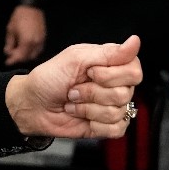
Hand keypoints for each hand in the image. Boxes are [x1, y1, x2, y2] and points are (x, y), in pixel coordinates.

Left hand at [4, 5, 45, 64]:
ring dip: (26, 57)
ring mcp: (41, 41)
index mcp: (27, 42)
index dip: (13, 61)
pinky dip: (32, 53)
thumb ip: (9, 43)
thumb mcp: (10, 30)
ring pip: (34, 55)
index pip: (20, 57)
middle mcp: (35, 44)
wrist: (32, 7)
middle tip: (12, 56)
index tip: (7, 63)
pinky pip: (39, 50)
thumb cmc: (19, 17)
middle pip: (27, 58)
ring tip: (19, 53)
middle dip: (19, 59)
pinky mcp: (44, 38)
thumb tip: (8, 52)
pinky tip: (27, 50)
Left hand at [5, 35, 142, 139]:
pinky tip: (81, 116)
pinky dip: (94, 124)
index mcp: (111, 64)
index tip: (90, 72)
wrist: (33, 104)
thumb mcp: (76, 58)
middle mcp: (115, 85)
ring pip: (117, 111)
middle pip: (126, 92)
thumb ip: (109, 53)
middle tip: (75, 88)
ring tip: (73, 101)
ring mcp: (111, 106)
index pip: (134, 70)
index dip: (112, 74)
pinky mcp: (106, 126)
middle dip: (94, 92)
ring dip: (87, 108)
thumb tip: (136, 41)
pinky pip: (116, 128)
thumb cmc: (50, 78)